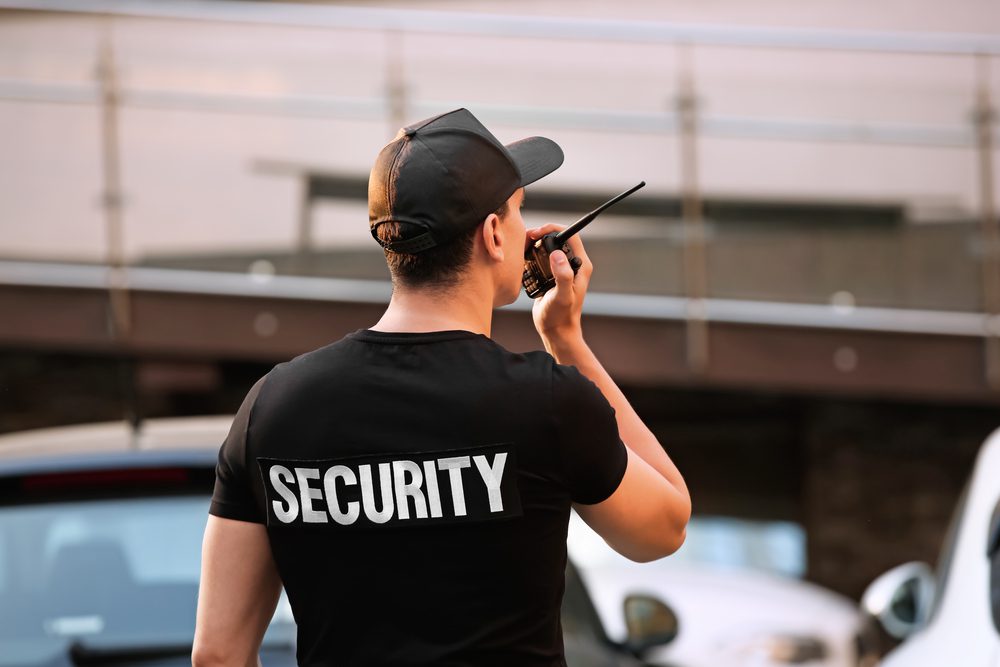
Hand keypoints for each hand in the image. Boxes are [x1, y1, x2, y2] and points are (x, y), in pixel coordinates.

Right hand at [528, 224, 592, 344]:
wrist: (556, 331)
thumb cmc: (561, 317)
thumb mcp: (562, 296)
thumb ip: (563, 276)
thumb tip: (557, 254)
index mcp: (580, 265)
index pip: (570, 235)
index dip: (553, 229)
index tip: (537, 233)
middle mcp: (572, 264)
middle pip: (558, 238)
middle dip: (541, 235)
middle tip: (526, 240)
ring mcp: (561, 269)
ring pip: (548, 247)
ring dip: (534, 244)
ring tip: (522, 248)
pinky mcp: (551, 275)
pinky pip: (541, 258)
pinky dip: (531, 255)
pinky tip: (522, 259)